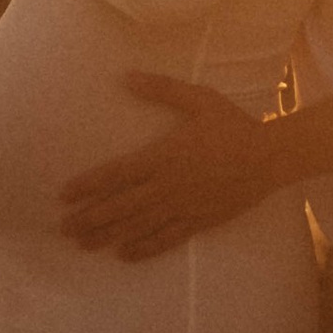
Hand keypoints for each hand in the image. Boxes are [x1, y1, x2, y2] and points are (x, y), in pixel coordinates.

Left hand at [58, 75, 280, 257]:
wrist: (269, 158)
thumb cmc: (232, 125)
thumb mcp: (199, 99)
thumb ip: (162, 89)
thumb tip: (126, 77)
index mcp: (164, 156)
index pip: (116, 173)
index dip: (88, 185)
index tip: (64, 194)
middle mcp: (168, 185)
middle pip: (121, 206)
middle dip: (90, 218)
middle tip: (63, 229)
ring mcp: (183, 207)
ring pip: (139, 226)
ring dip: (108, 236)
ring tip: (83, 244)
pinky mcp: (199, 222)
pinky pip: (166, 239)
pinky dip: (144, 249)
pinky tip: (124, 255)